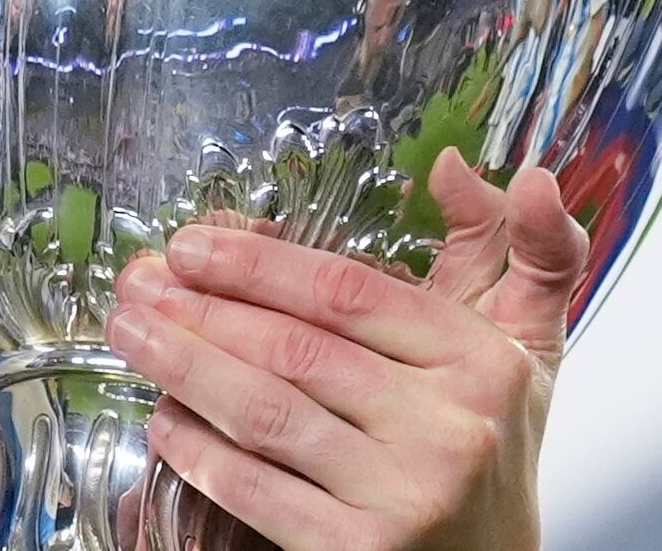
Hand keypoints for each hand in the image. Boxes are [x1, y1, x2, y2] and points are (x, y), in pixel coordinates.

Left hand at [104, 151, 587, 549]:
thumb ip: (518, 247)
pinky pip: (258, 490)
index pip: (348, 293)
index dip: (258, 263)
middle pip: (294, 349)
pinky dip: (200, 451)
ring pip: (266, 413)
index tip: (194, 245)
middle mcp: (450, 429)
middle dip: (201, 310)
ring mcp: (405, 496)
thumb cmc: (493, 450)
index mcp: (482, 362)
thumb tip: (454, 164)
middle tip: (140, 285)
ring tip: (132, 334)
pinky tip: (164, 420)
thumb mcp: (528, 345)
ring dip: (183, 367)